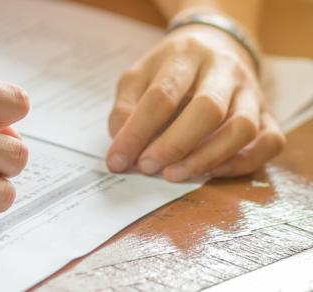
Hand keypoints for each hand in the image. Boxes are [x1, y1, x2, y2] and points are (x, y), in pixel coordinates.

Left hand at [107, 25, 284, 180]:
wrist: (215, 43)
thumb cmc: (170, 68)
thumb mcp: (138, 76)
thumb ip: (125, 108)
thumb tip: (121, 147)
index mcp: (186, 56)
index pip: (162, 95)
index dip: (137, 132)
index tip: (117, 160)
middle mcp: (223, 70)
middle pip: (207, 109)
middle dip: (173, 145)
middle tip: (147, 167)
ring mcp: (251, 91)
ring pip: (242, 128)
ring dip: (206, 158)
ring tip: (172, 174)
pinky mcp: (268, 113)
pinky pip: (269, 142)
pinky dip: (240, 164)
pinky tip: (208, 173)